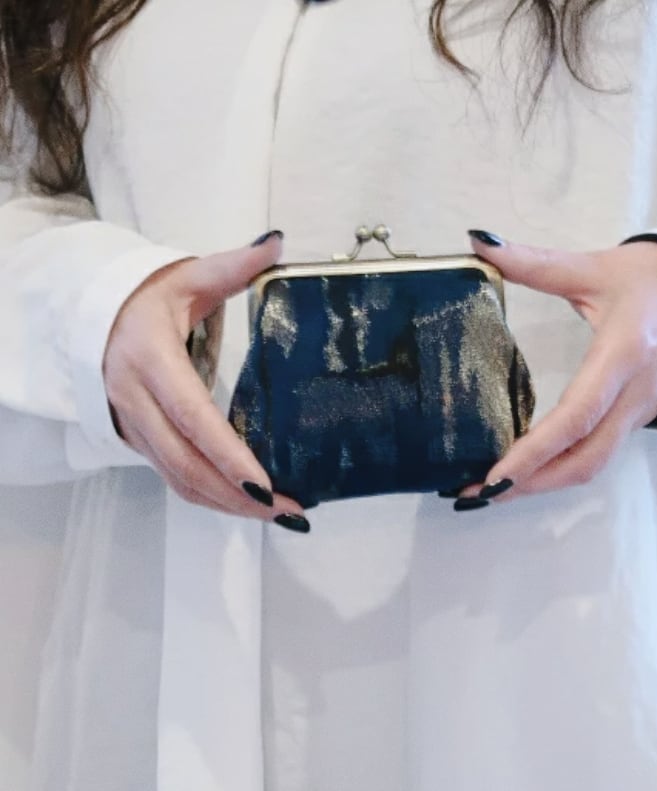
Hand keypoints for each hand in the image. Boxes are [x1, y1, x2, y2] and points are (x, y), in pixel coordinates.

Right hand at [104, 231, 310, 531]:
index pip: (192, 417)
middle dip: (238, 495)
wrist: (94, 314)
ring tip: (278, 513)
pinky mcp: (138, 439)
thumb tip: (278, 243)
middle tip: (289, 509)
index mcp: (151, 360)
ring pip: (179, 479)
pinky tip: (244, 502)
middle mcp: (136, 401)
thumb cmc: (146, 297)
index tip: (264, 485)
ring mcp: (133, 426)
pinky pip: (173, 477)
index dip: (227, 455)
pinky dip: (209, 496)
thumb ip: (233, 265)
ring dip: (227, 504)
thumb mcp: (187, 276)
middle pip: (187, 464)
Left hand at [458, 231, 656, 503]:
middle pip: (584, 459)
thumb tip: (480, 241)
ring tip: (493, 489)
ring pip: (592, 465)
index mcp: (624, 355)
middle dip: (530, 483)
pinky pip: (597, 455)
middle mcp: (635, 395)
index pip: (577, 416)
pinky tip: (527, 470)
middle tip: (478, 493)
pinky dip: (560, 470)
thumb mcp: (593, 268)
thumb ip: (535, 263)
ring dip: (543, 484)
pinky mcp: (636, 418)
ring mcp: (639, 412)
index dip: (534, 451)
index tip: (494, 473)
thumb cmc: (651, 281)